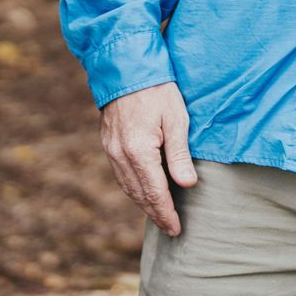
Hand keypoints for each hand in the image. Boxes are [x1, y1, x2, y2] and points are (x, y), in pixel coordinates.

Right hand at [99, 81, 197, 235]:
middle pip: (139, 194)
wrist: (126, 66)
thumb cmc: (157, 89)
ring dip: (142, 203)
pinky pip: (120, 174)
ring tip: (159, 214)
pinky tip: (142, 190)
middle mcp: (120, 155)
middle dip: (155, 213)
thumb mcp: (176, 118)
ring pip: (127, 187)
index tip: (176, 229)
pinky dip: (132, 188)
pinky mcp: (108, 142)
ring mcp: (111, 149)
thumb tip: (187, 185)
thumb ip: (180, 154)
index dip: (166, 213)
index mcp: (139, 152)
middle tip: (170, 228)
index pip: (155, 193)